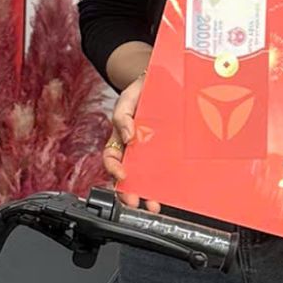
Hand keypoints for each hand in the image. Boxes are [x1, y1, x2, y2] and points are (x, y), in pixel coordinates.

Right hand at [103, 77, 161, 212]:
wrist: (167, 79)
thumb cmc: (143, 88)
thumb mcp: (128, 97)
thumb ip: (122, 115)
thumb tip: (127, 136)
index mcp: (121, 137)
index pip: (111, 158)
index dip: (113, 168)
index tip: (122, 175)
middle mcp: (135, 149)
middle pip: (127, 176)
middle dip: (128, 192)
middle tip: (135, 201)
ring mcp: (152, 153)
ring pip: (146, 178)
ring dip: (148, 194)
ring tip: (154, 204)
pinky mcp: (169, 154)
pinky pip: (166, 171)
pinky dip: (167, 185)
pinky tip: (171, 193)